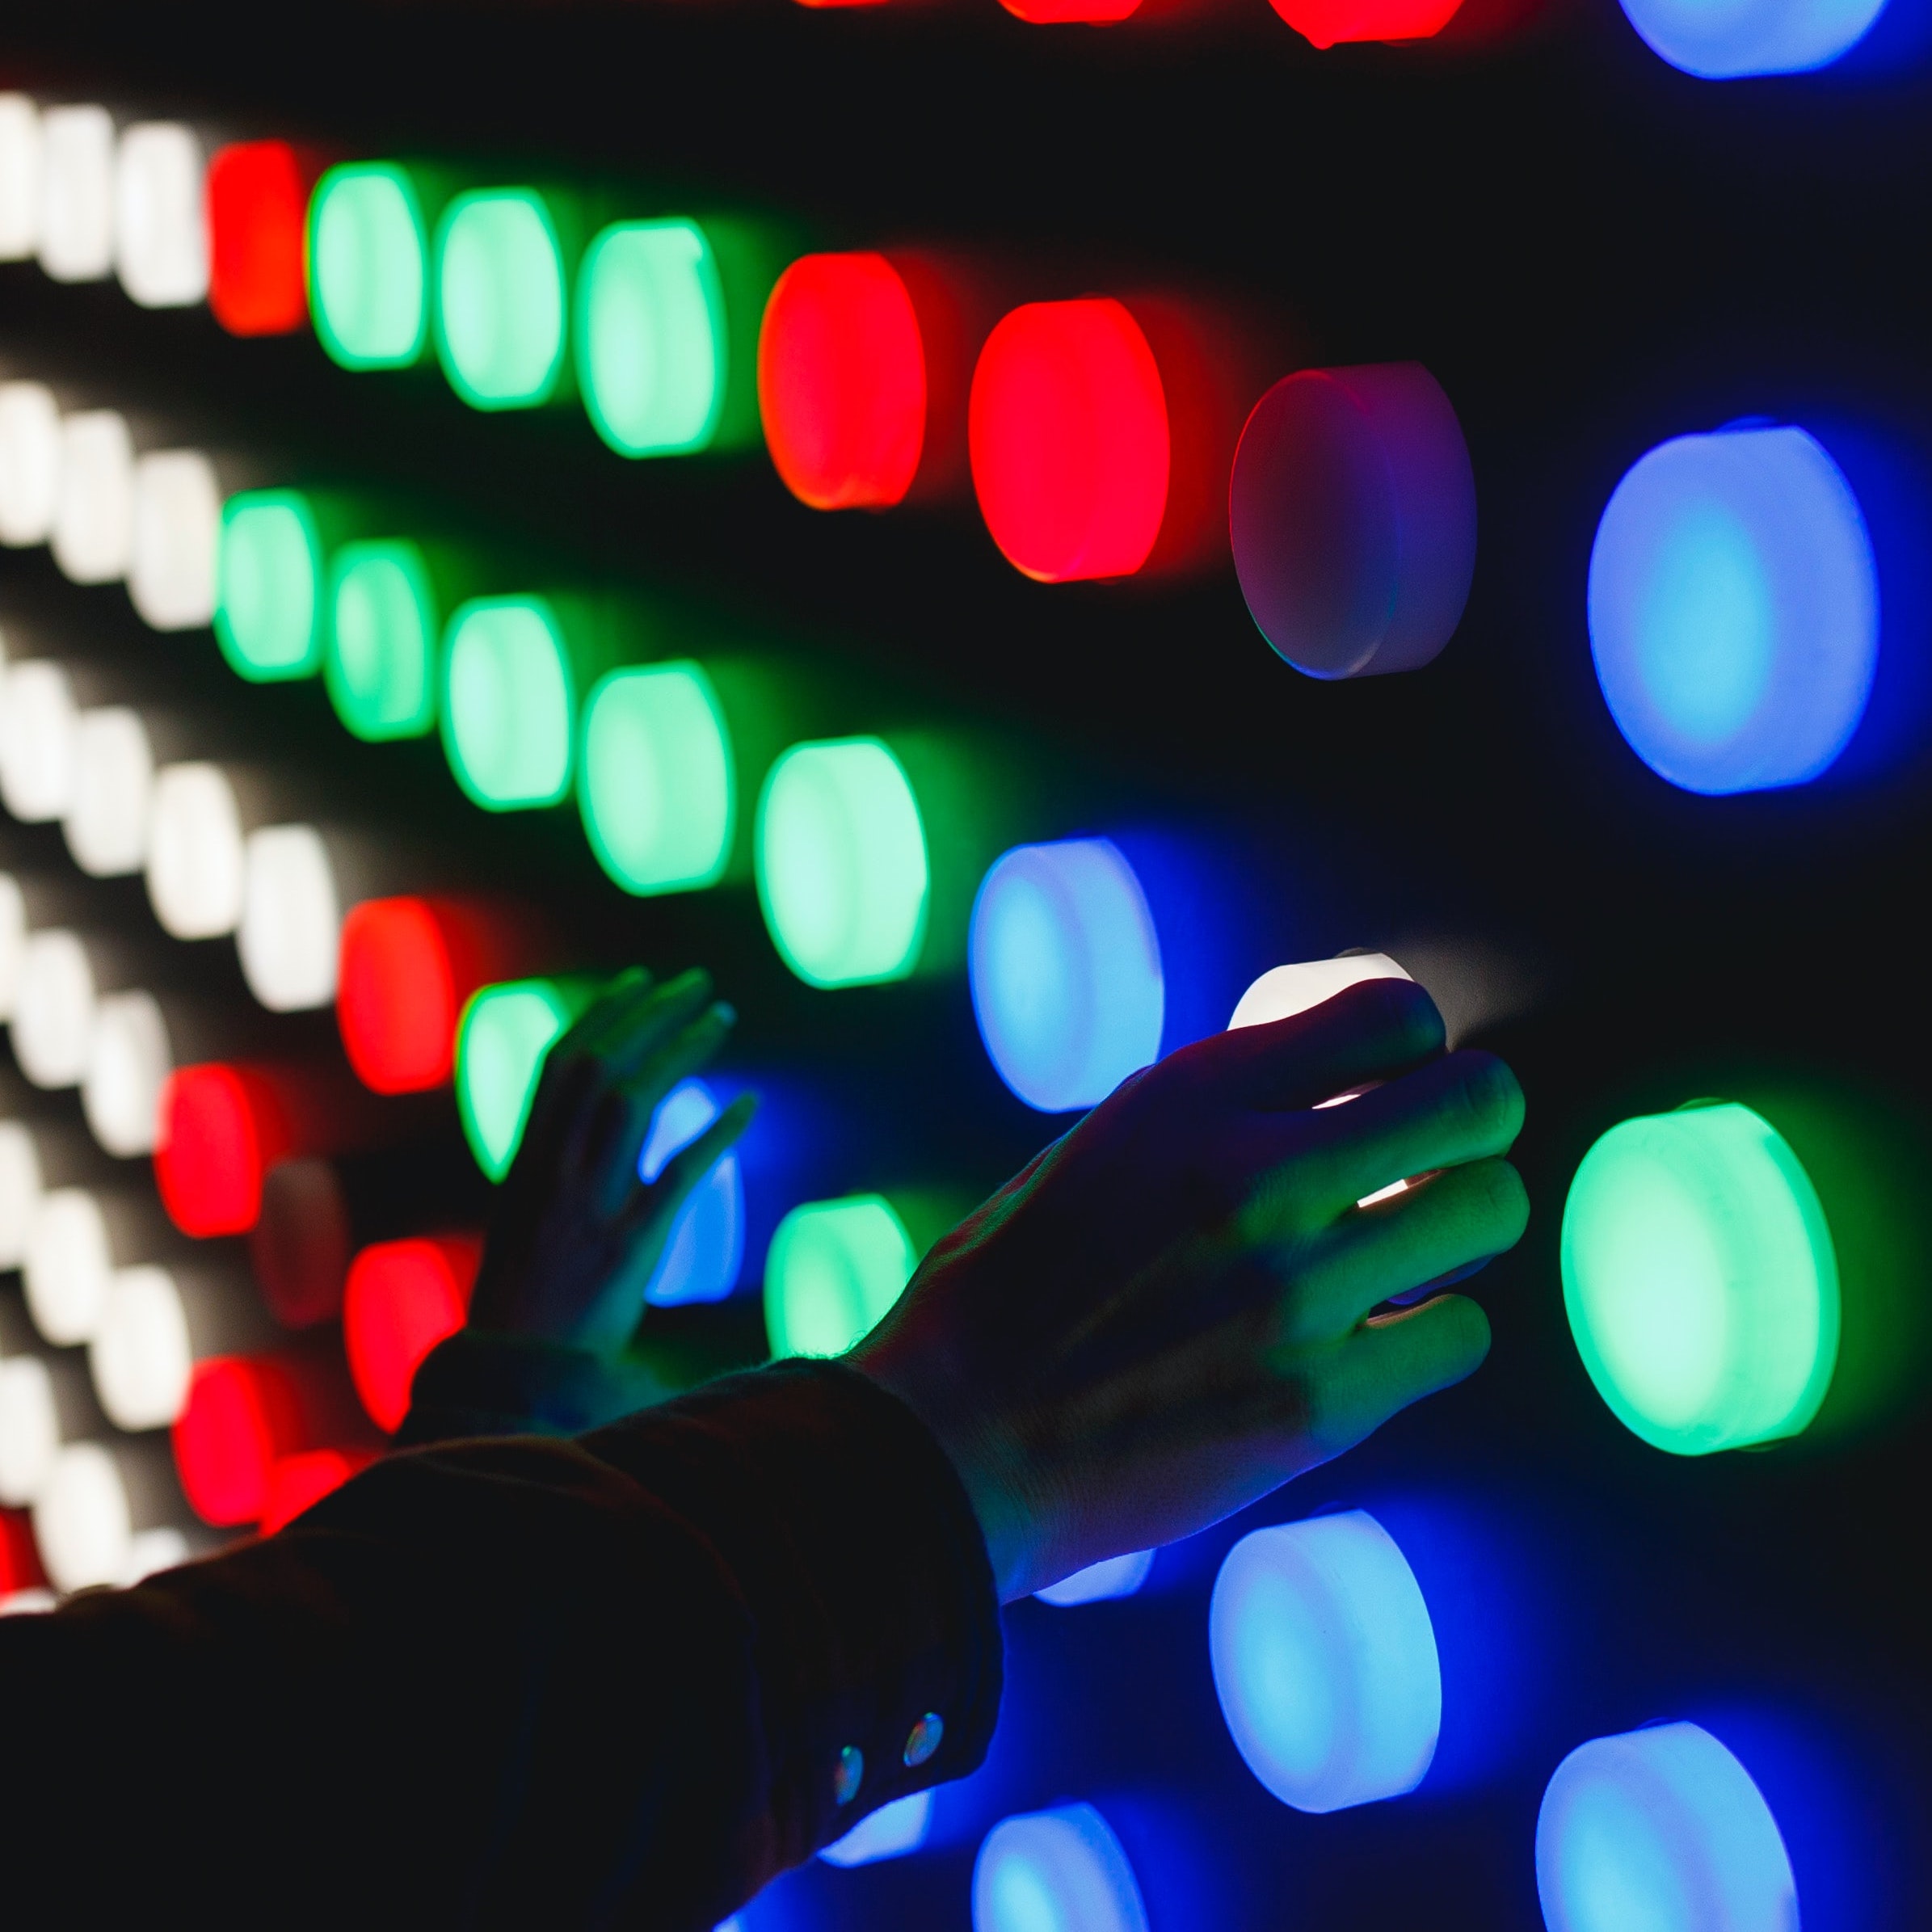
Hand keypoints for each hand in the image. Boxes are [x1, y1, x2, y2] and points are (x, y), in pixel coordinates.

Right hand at [466, 968, 756, 1351]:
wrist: (514, 1378)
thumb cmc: (524, 1302)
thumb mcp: (525, 1218)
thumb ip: (556, 1163)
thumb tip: (599, 1112)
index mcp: (526, 1161)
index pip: (560, 1065)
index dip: (602, 1013)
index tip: (641, 979)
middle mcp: (552, 1173)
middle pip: (600, 1066)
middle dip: (648, 1014)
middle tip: (697, 982)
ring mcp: (589, 1208)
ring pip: (633, 1102)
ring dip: (681, 1051)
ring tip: (722, 1017)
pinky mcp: (628, 1248)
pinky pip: (678, 1175)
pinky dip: (714, 1133)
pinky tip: (749, 1104)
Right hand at [850, 979, 1526, 1601]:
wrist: (952, 1445)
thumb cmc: (1010, 1290)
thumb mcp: (1098, 1150)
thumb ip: (1217, 1113)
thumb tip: (1346, 1091)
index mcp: (1185, 1097)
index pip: (1392, 1012)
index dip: (1410, 1044)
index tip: (1384, 1083)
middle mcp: (1252, 1178)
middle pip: (1477, 1101)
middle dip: (1472, 1120)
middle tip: (1435, 1156)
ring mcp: (1295, 1295)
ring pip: (1491, 1211)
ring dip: (1463, 1225)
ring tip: (1407, 1250)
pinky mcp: (1320, 1407)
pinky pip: (1461, 1334)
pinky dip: (1430, 1332)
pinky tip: (1373, 1341)